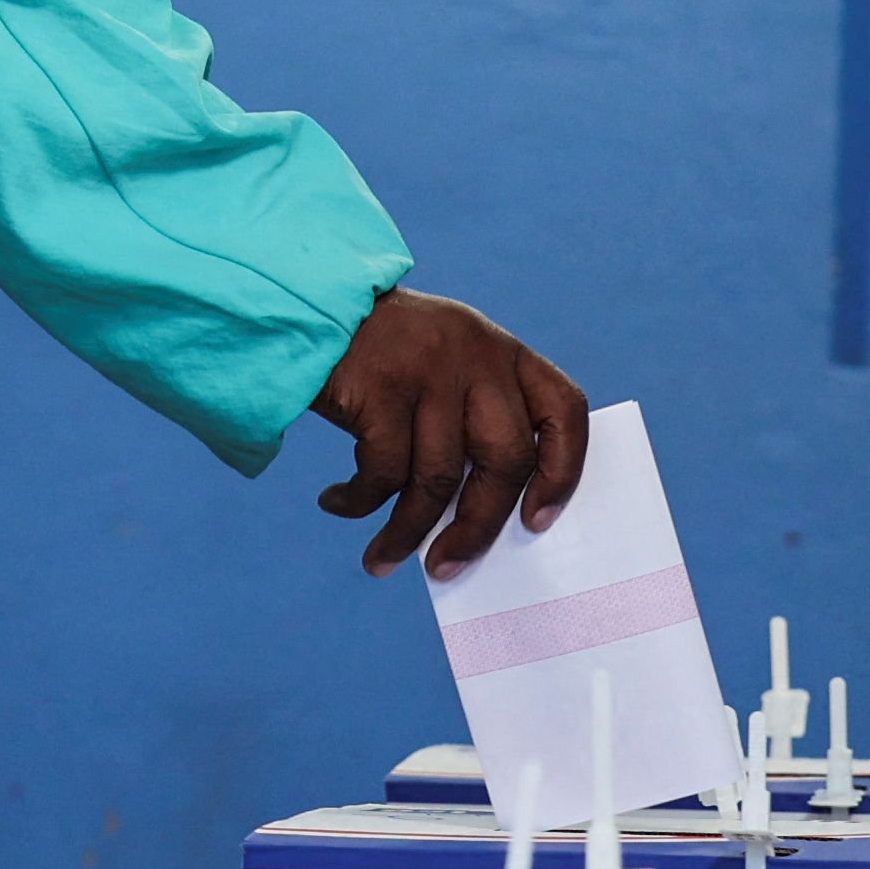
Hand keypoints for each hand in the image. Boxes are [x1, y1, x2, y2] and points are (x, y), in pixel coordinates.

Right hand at [309, 289, 588, 579]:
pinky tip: (340, 504)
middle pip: (506, 459)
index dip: (562, 471)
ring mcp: (430, 366)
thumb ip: (471, 418)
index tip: (536, 520)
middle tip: (447, 565)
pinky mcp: (381, 384)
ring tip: (381, 558)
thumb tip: (477, 518)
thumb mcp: (443, 363)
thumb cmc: (379, 355)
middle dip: (478, 526)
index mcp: (501, 350)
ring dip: (407, 532)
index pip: (564, 408)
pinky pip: (382, 470)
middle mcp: (476, 353)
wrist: (304, 303)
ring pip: (439, 477)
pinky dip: (361, 502)